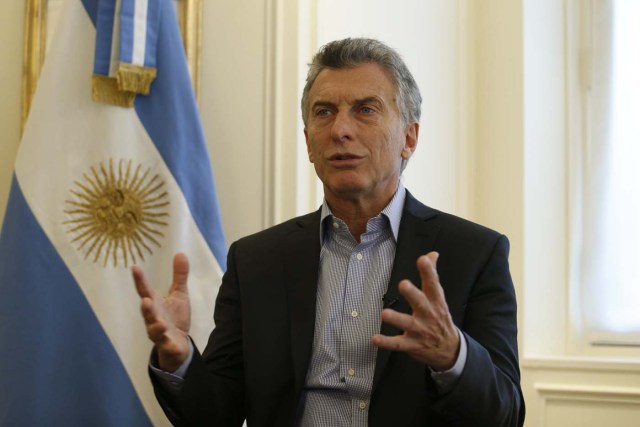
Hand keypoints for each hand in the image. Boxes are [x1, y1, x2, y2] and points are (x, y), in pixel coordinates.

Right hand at [132, 253, 191, 371]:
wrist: (177, 344)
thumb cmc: (174, 317)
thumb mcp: (179, 294)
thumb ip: (179, 276)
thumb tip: (180, 253)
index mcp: (155, 303)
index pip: (145, 290)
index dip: (140, 280)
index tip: (134, 268)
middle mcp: (153, 317)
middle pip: (147, 311)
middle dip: (146, 307)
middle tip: (146, 300)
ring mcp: (158, 332)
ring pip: (154, 329)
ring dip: (156, 325)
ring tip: (161, 323)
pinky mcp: (167, 344)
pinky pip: (166, 344)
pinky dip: (168, 343)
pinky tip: (171, 341)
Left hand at [372, 252, 459, 370]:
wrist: (449, 350)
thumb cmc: (439, 317)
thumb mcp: (439, 297)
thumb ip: (432, 274)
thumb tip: (432, 254)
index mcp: (435, 301)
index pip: (433, 284)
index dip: (429, 272)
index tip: (423, 259)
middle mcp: (428, 314)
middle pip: (420, 303)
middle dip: (412, 294)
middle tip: (403, 284)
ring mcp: (420, 330)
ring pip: (407, 324)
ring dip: (396, 319)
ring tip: (384, 314)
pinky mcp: (412, 344)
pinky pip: (397, 344)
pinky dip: (386, 342)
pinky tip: (374, 339)